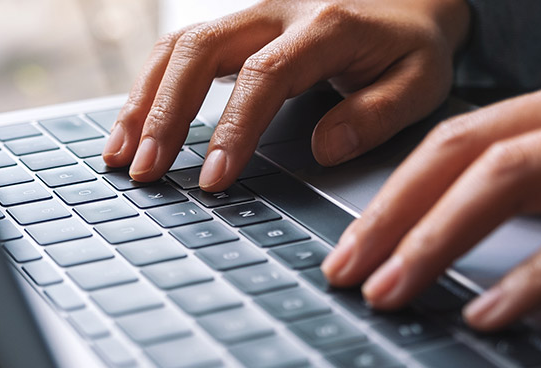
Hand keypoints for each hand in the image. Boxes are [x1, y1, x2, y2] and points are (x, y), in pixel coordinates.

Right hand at [101, 0, 470, 190]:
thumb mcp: (420, 81)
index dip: (234, 127)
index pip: (265, 75)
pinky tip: (133, 129)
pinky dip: (150, 89)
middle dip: (166, 113)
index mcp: (326, 26)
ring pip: (179, 46)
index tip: (215, 178)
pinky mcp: (235, 29)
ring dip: (143, 100)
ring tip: (120, 155)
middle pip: (200, 50)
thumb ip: (377, 114)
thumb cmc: (412, 46)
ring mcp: (250, 15)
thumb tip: (323, 148)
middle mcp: (277, 11)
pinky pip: (180, 50)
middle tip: (147, 170)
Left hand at [322, 67, 540, 330]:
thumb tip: (463, 223)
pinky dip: (538, 275)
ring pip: (510, 177)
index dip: (390, 194)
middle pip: (461, 153)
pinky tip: (493, 314)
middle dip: (390, 216)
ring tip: (392, 295)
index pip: (450, 140)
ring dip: (437, 240)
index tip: (348, 246)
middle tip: (343, 276)